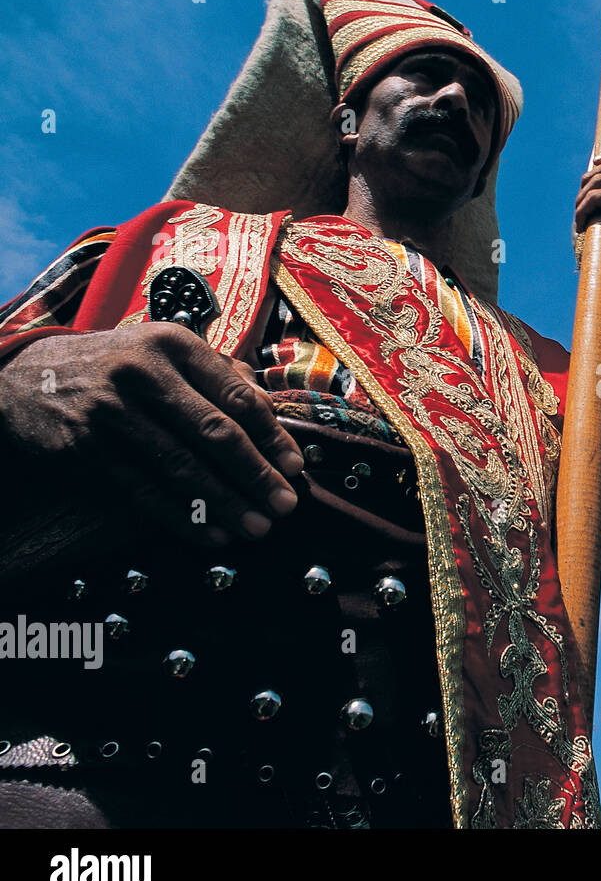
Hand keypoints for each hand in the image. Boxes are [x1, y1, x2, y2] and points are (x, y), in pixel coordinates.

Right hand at [0, 324, 302, 546]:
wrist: (23, 376)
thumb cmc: (116, 366)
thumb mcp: (163, 352)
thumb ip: (218, 374)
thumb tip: (271, 411)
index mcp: (174, 345)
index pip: (235, 396)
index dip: (271, 436)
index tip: (294, 467)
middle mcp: (143, 372)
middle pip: (214, 433)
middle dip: (256, 474)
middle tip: (286, 505)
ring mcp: (111, 410)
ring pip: (181, 466)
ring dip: (225, 503)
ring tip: (257, 527)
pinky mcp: (85, 447)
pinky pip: (143, 490)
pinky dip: (181, 516)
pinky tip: (211, 535)